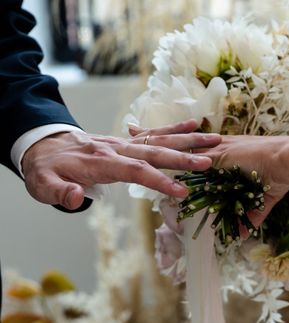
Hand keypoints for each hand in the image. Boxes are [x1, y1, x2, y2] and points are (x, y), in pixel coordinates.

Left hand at [22, 119, 220, 209]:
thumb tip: (77, 197)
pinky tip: (194, 125)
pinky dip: (175, 127)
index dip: (159, 180)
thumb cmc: (45, 169)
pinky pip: (154, 132)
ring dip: (188, 139)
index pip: (135, 171)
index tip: (181, 190)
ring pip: (160, 139)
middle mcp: (116, 148)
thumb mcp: (43, 186)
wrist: (42, 144)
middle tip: (208, 162)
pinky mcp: (126, 140)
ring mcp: (123, 142)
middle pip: (155, 151)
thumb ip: (60, 193)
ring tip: (214, 139)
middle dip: (183, 157)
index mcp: (101, 162)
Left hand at [130, 124, 288, 228]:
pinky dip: (165, 149)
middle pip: (178, 138)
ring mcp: (214, 148)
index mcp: (226, 150)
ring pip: (176, 142)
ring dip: (154, 139)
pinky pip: (184, 151)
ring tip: (131, 134)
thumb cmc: (279, 174)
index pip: (194, 145)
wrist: (286, 161)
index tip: (162, 139)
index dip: (177, 141)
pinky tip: (147, 146)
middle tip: (133, 129)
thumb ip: (251, 215)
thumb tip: (242, 233)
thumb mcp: (262, 198)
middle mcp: (216, 145)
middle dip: (156, 134)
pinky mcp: (213, 153)